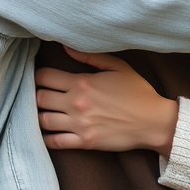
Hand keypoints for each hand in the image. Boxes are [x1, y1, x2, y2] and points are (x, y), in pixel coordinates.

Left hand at [34, 48, 178, 155]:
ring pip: (43, 120)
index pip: (45, 77)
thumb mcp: (117, 67)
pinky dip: (46, 139)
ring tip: (44, 112)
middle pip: (40, 98)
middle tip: (40, 95)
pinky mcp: (85, 142)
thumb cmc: (138, 92)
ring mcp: (80, 124)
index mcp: (82, 83)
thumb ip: (90, 56)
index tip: (42, 78)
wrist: (153, 121)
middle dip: (36, 95)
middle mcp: (77, 103)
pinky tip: (47, 134)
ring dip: (39, 115)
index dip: (39, 76)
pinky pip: (56, 142)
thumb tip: (65, 47)